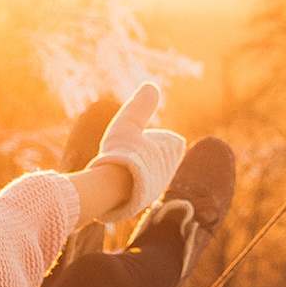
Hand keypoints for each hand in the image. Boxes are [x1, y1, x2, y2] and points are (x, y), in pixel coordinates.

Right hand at [87, 82, 186, 220]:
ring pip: (143, 170)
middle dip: (138, 153)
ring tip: (117, 167)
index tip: (130, 140)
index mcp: (172, 148)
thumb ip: (141, 105)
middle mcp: (170, 168)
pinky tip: (116, 182)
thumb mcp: (129, 122)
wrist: (113, 189)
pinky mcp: (145, 200)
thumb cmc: (122, 153)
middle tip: (122, 153)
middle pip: (151, 154)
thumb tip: (151, 86)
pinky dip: (127, 182)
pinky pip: (135, 186)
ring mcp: (158, 186)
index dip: (142, 136)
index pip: (160, 136)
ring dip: (132, 168)